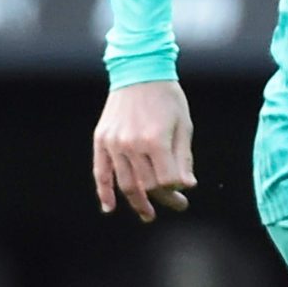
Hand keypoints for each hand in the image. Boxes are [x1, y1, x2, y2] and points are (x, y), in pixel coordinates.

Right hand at [93, 79, 195, 221]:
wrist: (139, 72)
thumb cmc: (168, 99)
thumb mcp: (184, 126)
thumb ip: (184, 158)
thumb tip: (186, 186)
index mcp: (156, 141)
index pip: (166, 181)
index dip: (176, 192)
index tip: (184, 195)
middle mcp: (131, 145)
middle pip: (147, 185)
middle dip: (163, 199)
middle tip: (176, 205)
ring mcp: (113, 143)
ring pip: (124, 184)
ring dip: (137, 202)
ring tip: (148, 214)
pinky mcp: (101, 140)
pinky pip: (101, 172)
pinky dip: (104, 192)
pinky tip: (110, 208)